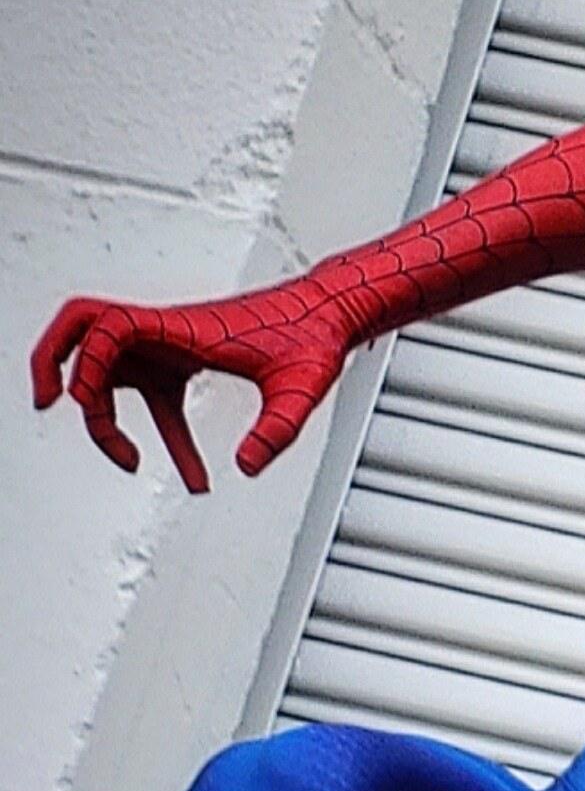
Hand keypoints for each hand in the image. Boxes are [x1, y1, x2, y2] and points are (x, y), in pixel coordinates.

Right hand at [30, 286, 351, 491]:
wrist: (330, 312)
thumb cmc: (316, 336)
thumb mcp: (303, 388)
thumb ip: (277, 430)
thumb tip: (246, 467)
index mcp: (183, 327)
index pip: (106, 326)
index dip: (85, 362)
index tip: (86, 404)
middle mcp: (167, 331)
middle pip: (83, 333)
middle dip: (55, 364)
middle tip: (48, 405)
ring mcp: (172, 345)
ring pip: (112, 370)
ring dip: (107, 412)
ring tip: (128, 461)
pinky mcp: (187, 361)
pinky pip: (157, 398)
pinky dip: (165, 435)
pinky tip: (195, 477)